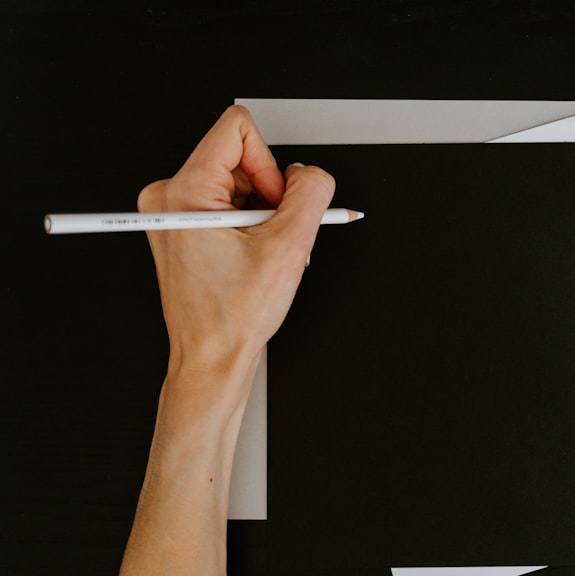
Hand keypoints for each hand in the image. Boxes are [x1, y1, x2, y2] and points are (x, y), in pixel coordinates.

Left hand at [138, 105, 334, 372]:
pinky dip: (248, 225)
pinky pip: (227, 202)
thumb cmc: (232, 317)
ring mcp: (171, 211)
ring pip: (237, 182)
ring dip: (260, 215)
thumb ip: (311, 194)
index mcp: (184, 192)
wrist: (211, 356)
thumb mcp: (289, 247)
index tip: (273, 205)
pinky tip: (250, 255)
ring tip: (259, 253)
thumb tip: (313, 174)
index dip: (270, 165)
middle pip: (241, 158)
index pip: (238, 128)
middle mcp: (168, 195)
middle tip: (268, 238)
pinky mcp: (180, 225)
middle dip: (267, 196)